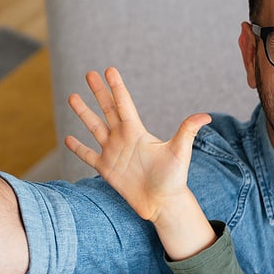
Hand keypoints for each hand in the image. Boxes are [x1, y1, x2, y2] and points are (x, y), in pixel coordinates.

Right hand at [65, 67, 209, 222]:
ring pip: (94, 128)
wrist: (163, 203)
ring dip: (83, 113)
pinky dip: (78, 148)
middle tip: (89, 73)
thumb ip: (187, 132)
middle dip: (98, 92)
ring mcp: (113, 153)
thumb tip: (206, 116)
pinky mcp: (106, 169)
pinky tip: (67, 138)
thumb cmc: (174, 179)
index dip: (116, 88)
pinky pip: (88, 156)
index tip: (109, 70)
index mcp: (138, 132)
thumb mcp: (180, 152)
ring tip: (72, 96)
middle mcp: (123, 139)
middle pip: (107, 110)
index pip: (124, 104)